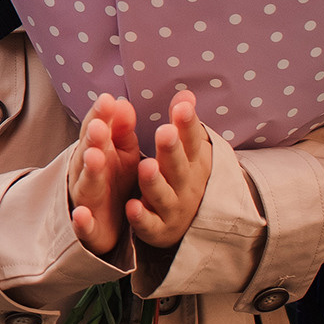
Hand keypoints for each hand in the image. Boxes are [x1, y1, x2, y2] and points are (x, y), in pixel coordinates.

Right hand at [68, 93, 140, 254]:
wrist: (102, 221)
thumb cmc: (112, 178)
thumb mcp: (121, 151)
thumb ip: (120, 128)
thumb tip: (121, 101)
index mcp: (97, 150)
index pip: (96, 129)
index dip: (100, 115)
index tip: (108, 100)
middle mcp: (86, 171)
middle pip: (88, 153)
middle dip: (93, 140)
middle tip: (100, 126)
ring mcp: (86, 198)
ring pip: (86, 183)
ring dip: (89, 171)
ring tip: (95, 158)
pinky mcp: (89, 227)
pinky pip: (83, 225)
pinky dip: (81, 221)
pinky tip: (82, 215)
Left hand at [128, 90, 212, 248]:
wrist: (191, 224)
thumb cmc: (183, 176)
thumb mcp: (187, 151)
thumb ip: (183, 124)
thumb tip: (187, 94)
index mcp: (192, 162)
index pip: (192, 141)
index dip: (188, 124)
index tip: (182, 106)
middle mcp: (184, 185)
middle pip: (178, 167)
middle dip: (172, 150)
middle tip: (164, 131)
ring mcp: (171, 208)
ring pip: (163, 196)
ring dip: (154, 182)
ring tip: (146, 166)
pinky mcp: (157, 229)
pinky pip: (149, 225)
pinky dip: (141, 218)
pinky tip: (131, 207)